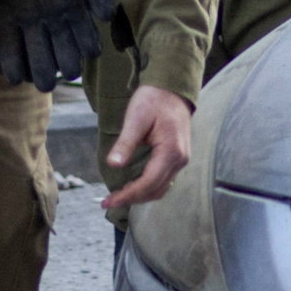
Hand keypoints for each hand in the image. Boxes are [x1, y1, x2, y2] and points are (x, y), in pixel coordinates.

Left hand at [99, 84, 197, 210]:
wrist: (172, 89)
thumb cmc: (154, 100)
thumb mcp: (135, 119)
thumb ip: (125, 143)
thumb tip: (113, 164)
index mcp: (171, 151)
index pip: (148, 183)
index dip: (128, 195)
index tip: (108, 200)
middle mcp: (180, 159)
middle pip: (155, 190)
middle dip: (132, 199)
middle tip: (108, 201)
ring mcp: (181, 160)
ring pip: (161, 188)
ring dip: (140, 196)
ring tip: (118, 196)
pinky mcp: (178, 158)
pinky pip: (164, 180)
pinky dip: (148, 188)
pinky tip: (133, 186)